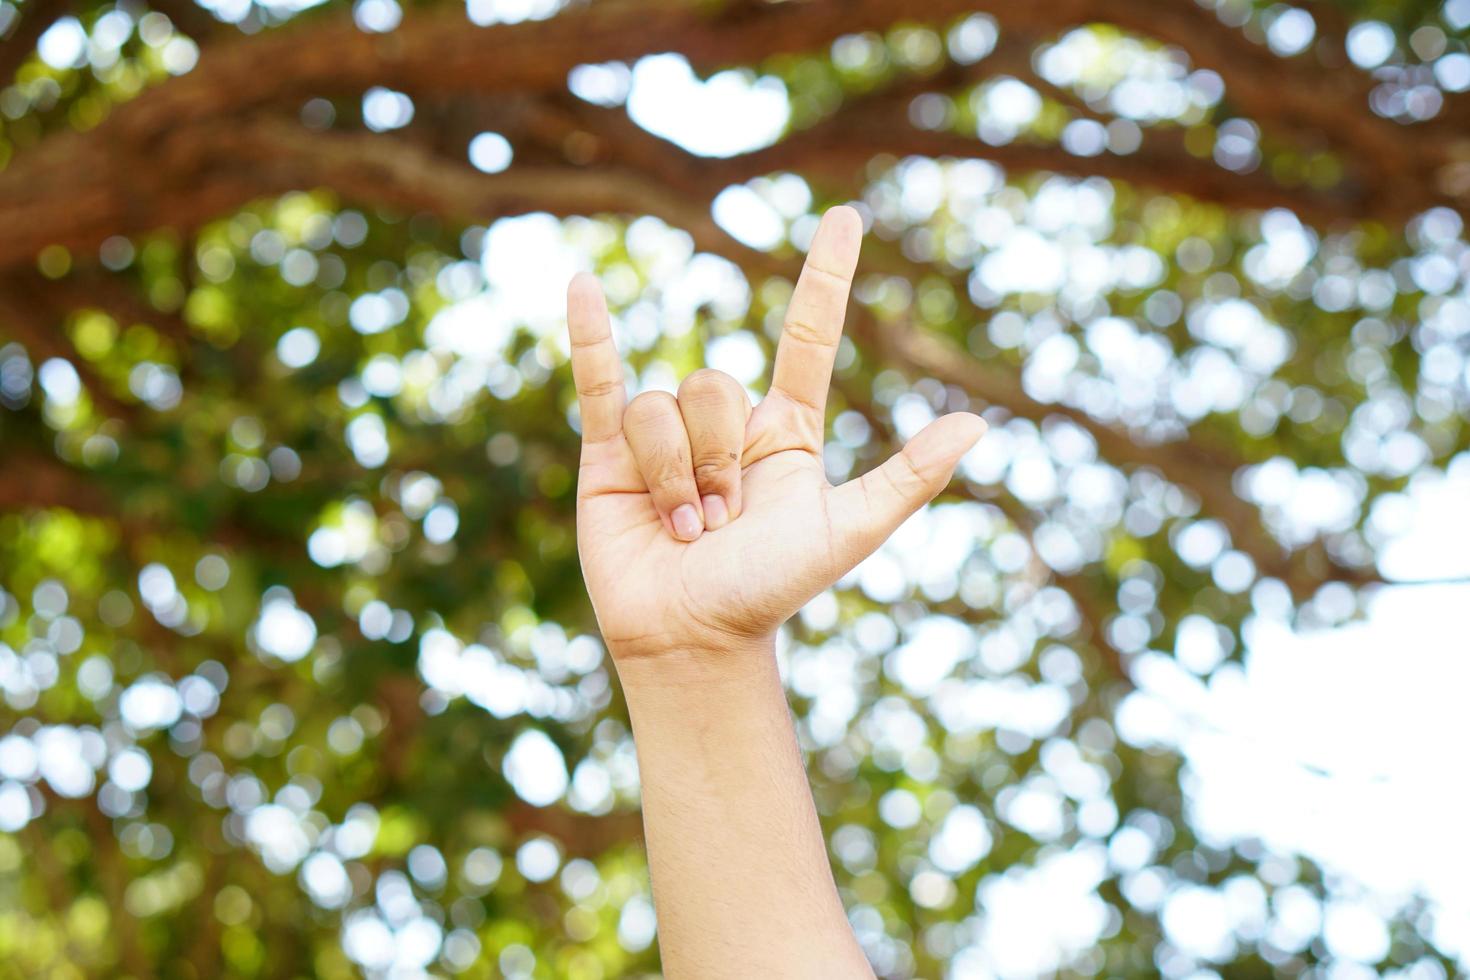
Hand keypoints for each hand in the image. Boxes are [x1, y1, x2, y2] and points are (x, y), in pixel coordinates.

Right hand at [568, 206, 985, 658]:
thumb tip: (977, 422)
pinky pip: (601, 380)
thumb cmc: (770, 590)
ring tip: (683, 531)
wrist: (693, 639)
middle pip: (715, 385)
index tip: (846, 216)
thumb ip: (906, 478)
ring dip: (675, 475)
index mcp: (786, 431)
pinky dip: (590, 334)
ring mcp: (666, 436)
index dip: (826, 276)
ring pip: (662, 405)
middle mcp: (726, 425)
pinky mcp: (608, 453)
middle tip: (721, 525)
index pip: (806, 335)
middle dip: (717, 459)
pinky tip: (582, 285)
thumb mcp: (846, 532)